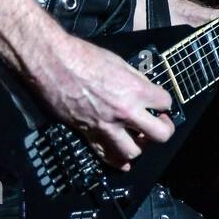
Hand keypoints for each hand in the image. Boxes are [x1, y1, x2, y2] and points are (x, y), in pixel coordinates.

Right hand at [28, 34, 175, 170]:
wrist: (53, 63)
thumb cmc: (81, 56)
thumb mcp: (118, 62)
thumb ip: (136, 79)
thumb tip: (146, 90)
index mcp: (134, 90)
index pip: (165, 103)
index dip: (163, 102)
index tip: (159, 102)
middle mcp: (124, 112)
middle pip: (159, 134)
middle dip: (164, 129)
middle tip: (159, 123)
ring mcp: (105, 126)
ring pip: (133, 152)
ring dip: (139, 147)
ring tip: (138, 138)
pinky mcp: (88, 134)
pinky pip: (107, 156)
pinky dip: (117, 161)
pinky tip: (122, 159)